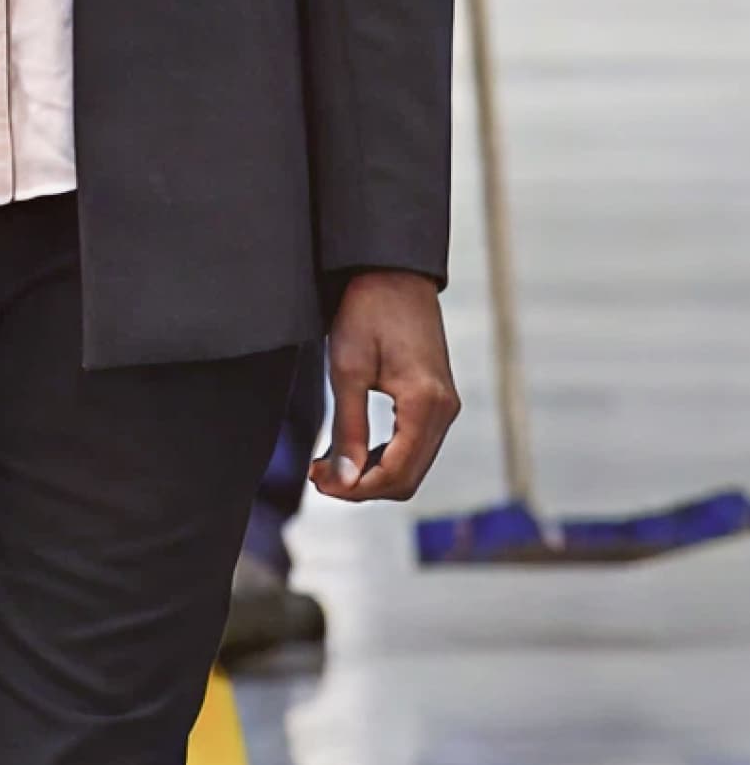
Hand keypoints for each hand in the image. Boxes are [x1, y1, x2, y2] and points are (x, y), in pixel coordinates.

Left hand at [309, 269, 457, 505]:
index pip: (397, 473)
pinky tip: (348, 451)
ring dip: (370, 473)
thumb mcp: (347, 371)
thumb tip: (344, 480)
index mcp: (426, 404)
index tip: (319, 483)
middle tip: (318, 477)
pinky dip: (383, 456)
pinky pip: (413, 445)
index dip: (357, 489)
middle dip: (362, 486)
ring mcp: (444, 406)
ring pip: (412, 465)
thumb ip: (347, 429)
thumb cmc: (366, 313)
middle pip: (408, 477)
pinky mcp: (436, 401)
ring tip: (326, 466)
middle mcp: (444, 410)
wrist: (392, 275)